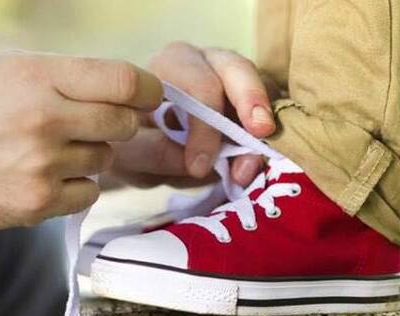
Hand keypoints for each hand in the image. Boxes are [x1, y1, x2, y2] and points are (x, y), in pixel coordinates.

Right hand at [0, 50, 162, 227]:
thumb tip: (129, 90)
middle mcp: (42, 119)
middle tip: (88, 124)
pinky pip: (89, 193)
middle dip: (116, 123)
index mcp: (37, 76)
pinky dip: (75, 186)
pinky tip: (42, 175)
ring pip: (105, 159)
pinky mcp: (36, 202)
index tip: (150, 97)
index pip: (124, 82)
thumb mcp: (7, 68)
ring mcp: (40, 164)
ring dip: (88, 155)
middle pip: (124, 123)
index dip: (149, 91)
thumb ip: (67, 76)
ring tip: (46, 149)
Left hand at [109, 42, 281, 187]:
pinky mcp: (253, 103)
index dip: (204, 126)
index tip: (199, 167)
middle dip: (251, 100)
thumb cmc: (131, 141)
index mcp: (171, 64)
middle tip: (260, 134)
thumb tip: (197, 164)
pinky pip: (271, 114)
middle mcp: (206, 62)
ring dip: (261, 132)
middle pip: (237, 69)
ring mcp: (235, 80)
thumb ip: (154, 153)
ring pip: (262, 90)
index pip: (197, 84)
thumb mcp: (128, 151)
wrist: (138, 147)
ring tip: (249, 168)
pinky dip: (267, 141)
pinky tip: (253, 166)